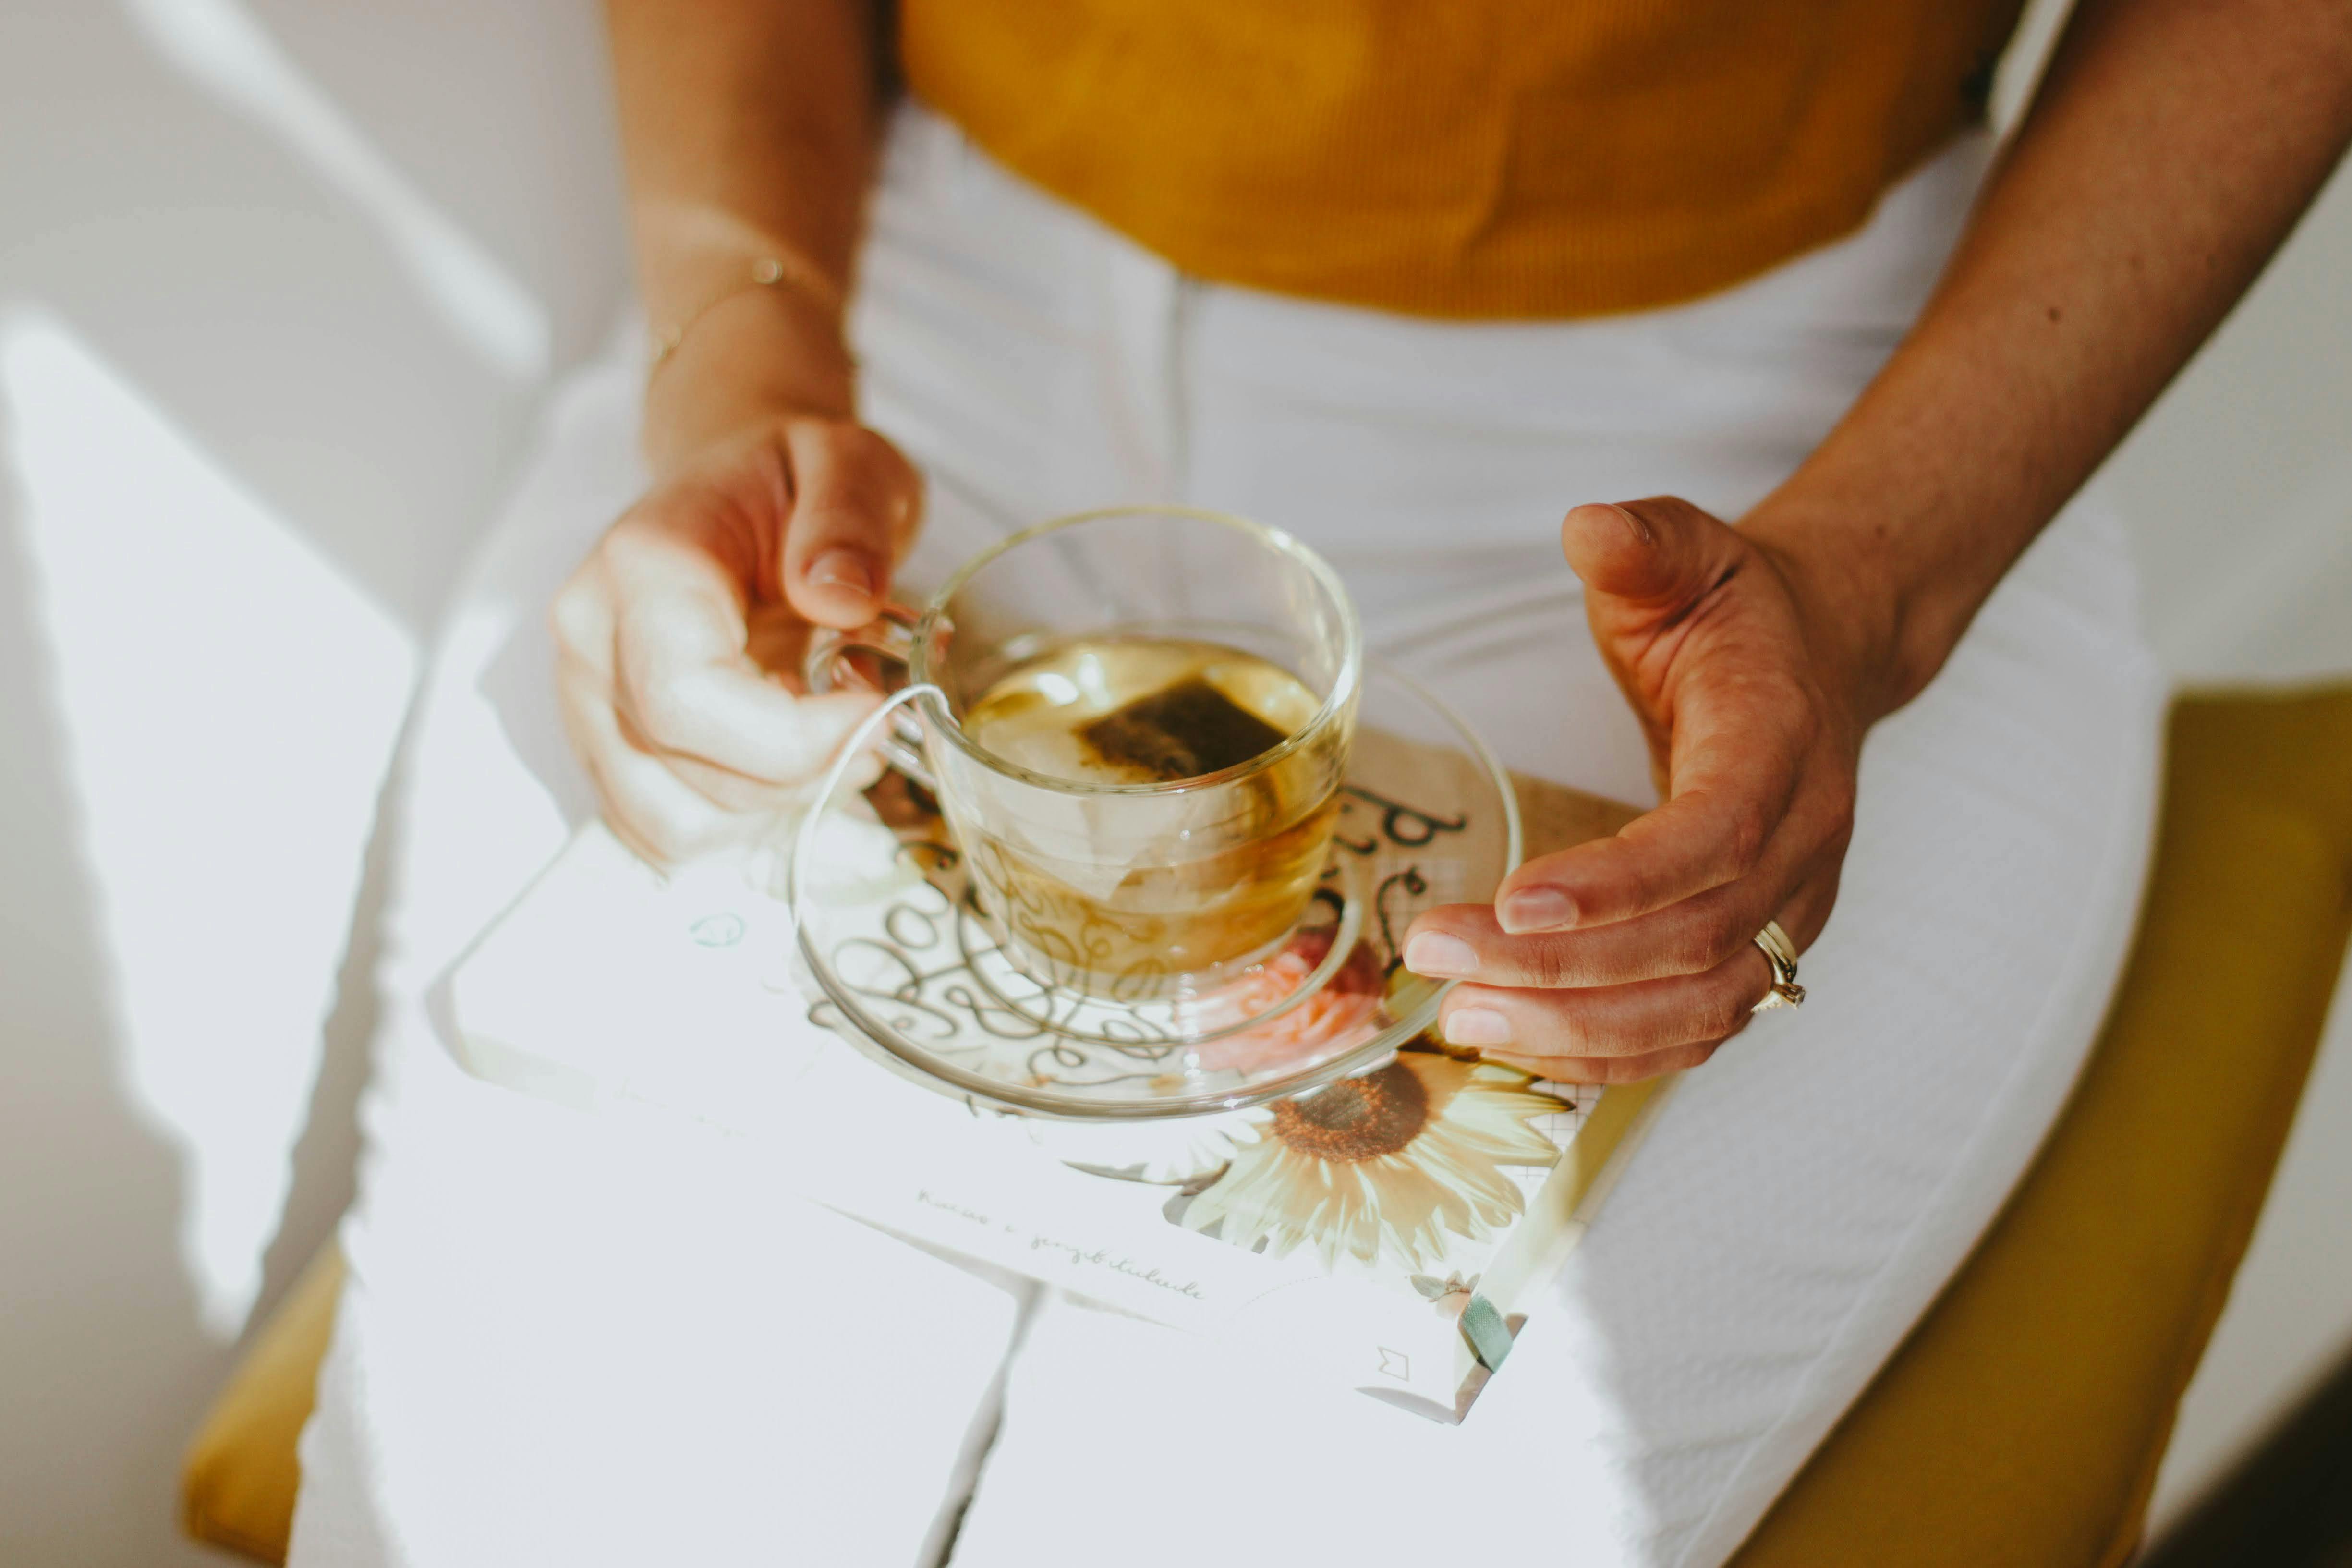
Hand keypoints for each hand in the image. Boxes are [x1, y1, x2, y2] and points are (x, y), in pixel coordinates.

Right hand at [552, 406, 921, 864]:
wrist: (741, 487)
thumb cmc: (793, 479)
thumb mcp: (850, 463)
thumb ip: (848, 519)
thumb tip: (841, 596)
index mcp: (643, 564)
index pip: (686, 698)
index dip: (793, 737)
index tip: (875, 710)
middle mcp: (593, 637)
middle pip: (689, 770)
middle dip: (805, 771)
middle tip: (874, 720)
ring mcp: (588, 699)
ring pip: (676, 822)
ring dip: (776, 805)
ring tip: (830, 739)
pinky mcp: (606, 745)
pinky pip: (665, 832)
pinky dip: (742, 823)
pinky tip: (786, 764)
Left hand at [1399, 496, 1883, 1082]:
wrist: (1823, 657)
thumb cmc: (1739, 613)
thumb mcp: (1688, 552)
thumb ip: (1642, 542)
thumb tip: (1587, 526)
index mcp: (1782, 744)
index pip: (1713, 836)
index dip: (1618, 883)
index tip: (1511, 899)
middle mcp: (1804, 843)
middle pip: (1693, 940)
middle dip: (1562, 965)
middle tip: (1440, 961)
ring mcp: (1792, 910)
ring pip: (1700, 1007)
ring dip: (1580, 1027)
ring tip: (1464, 1016)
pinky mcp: (1763, 950)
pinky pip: (1696, 1030)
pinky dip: (1612, 1053)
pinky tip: (1521, 1039)